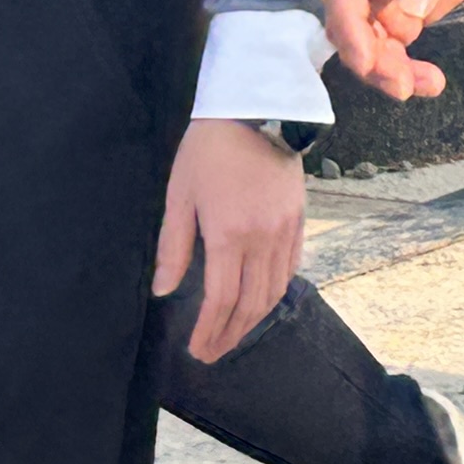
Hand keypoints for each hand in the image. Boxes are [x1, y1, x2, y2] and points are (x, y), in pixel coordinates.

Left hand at [153, 119, 306, 363]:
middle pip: (250, 304)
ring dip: (254, 319)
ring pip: (275, 290)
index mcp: (228, 235)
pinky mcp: (299, 219)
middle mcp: (262, 239)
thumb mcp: (180, 196)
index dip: (209, 331)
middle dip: (230, 334)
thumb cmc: (208, 150)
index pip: (220, 300)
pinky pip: (292, 266)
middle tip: (212, 353)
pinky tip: (261, 300)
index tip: (197, 351)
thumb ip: (173, 247)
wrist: (256, 109)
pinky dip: (276, 291)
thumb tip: (164, 291)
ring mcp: (285, 229)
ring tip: (234, 334)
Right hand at [323, 0, 463, 98]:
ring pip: (367, 39)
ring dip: (386, 69)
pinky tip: (429, 81)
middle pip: (349, 19)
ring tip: (428, 86)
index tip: (366, 61)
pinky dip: (403, 66)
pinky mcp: (400, 9)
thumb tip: (409, 10)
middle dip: (368, 57)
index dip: (348, 25)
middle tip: (404, 86)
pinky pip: (390, 44)